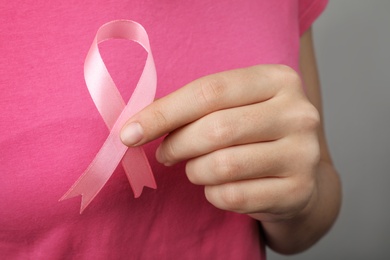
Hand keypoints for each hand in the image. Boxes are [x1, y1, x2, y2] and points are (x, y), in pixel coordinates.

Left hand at [121, 65, 319, 222]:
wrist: (298, 172)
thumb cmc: (254, 132)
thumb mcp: (233, 106)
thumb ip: (193, 107)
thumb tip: (137, 125)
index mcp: (279, 80)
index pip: (210, 91)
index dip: (164, 112)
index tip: (130, 132)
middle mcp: (299, 114)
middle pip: (216, 129)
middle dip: (176, 145)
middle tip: (165, 154)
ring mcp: (304, 154)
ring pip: (222, 166)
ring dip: (195, 171)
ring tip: (196, 168)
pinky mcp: (298, 191)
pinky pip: (233, 196)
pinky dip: (212, 194)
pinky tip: (217, 186)